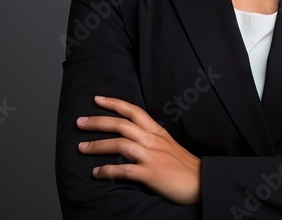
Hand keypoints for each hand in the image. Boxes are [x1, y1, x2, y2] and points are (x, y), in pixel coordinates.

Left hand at [76, 95, 201, 204]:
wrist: (202, 182)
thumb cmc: (184, 166)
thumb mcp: (169, 145)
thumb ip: (151, 138)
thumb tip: (131, 136)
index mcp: (157, 132)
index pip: (133, 111)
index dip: (114, 103)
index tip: (97, 99)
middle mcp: (153, 141)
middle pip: (121, 124)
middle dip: (98, 122)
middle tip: (79, 122)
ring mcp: (152, 157)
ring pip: (120, 144)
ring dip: (97, 145)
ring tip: (81, 148)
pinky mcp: (151, 174)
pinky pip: (125, 170)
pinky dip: (108, 170)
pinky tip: (96, 173)